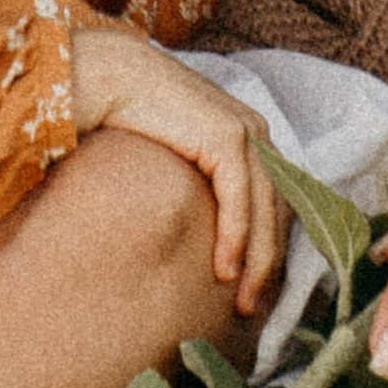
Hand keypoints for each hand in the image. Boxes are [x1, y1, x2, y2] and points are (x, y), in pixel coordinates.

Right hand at [73, 26, 286, 316]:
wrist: (109, 77)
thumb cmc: (131, 121)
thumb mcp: (177, 161)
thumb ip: (199, 187)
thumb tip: (202, 239)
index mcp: (249, 139)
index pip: (275, 204)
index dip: (270, 250)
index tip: (257, 292)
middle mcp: (256, 133)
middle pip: (279, 211)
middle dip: (269, 265)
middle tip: (253, 309)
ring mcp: (246, 132)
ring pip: (266, 210)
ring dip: (257, 262)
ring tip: (242, 302)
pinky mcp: (227, 135)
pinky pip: (240, 199)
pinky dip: (236, 238)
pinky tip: (223, 270)